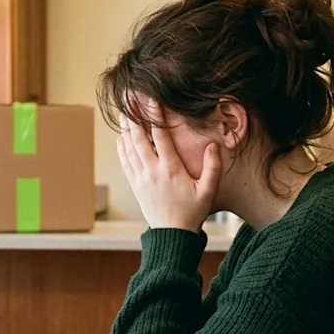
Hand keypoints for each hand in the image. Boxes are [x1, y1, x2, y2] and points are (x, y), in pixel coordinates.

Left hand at [117, 107, 221, 231]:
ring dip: (125, 129)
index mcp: (171, 169)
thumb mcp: (208, 191)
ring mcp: (141, 178)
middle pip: (139, 138)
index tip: (151, 98)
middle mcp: (153, 171)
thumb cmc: (192, 213)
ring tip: (123, 112)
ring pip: (129, 148)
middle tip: (129, 99)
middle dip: (134, 116)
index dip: (154, 115)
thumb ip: (212, 167)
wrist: (172, 235)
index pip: (160, 136)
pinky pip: (125, 162)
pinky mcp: (135, 186)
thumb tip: (212, 145)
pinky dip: (122, 148)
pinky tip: (121, 137)